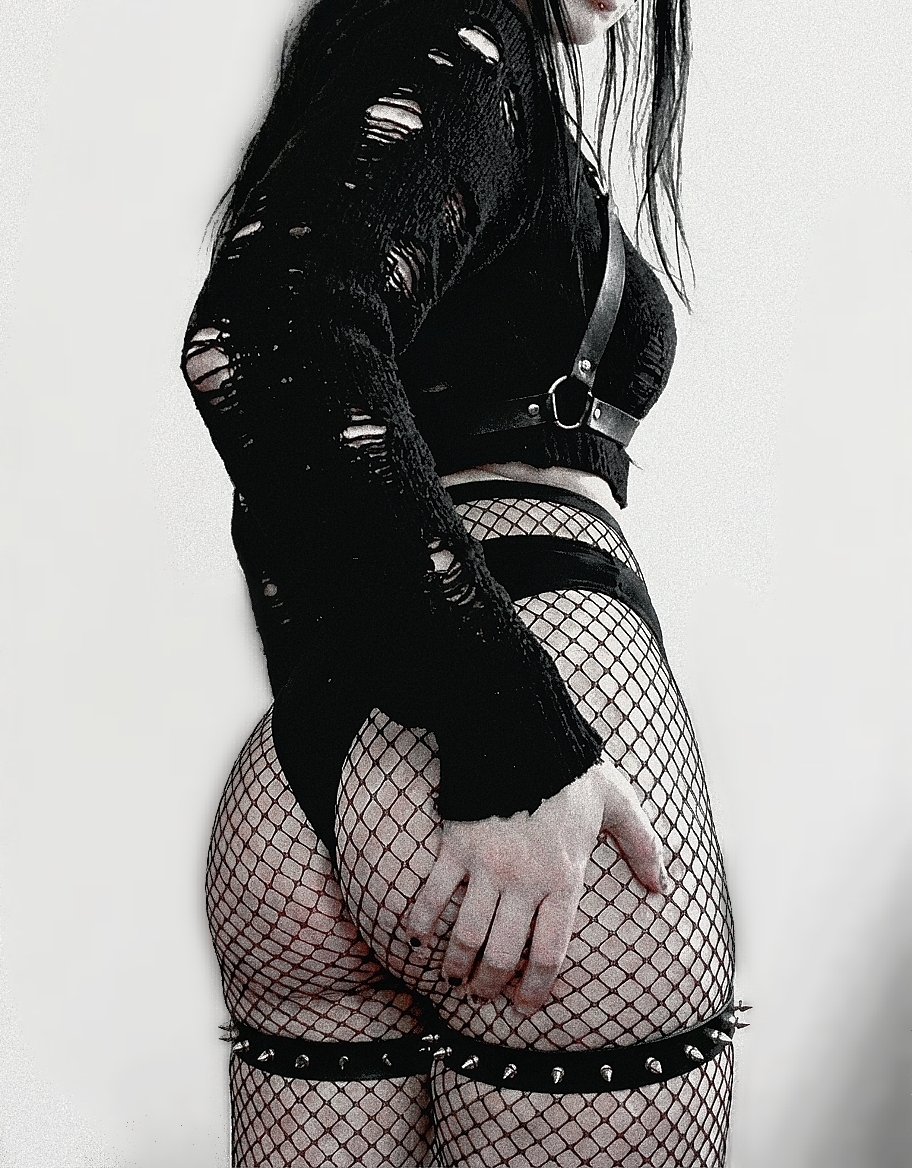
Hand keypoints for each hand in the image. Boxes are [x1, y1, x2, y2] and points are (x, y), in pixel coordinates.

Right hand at [406, 758, 668, 1013]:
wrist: (520, 730)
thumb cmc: (571, 769)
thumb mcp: (618, 803)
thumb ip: (643, 846)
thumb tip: (661, 887)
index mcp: (563, 878)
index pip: (550, 954)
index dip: (535, 990)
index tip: (526, 1003)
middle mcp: (524, 881)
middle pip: (503, 955)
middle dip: (490, 986)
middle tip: (483, 995)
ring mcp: (486, 865)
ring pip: (466, 935)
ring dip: (456, 965)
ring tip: (454, 977)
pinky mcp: (455, 845)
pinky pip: (431, 893)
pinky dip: (420, 920)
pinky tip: (416, 938)